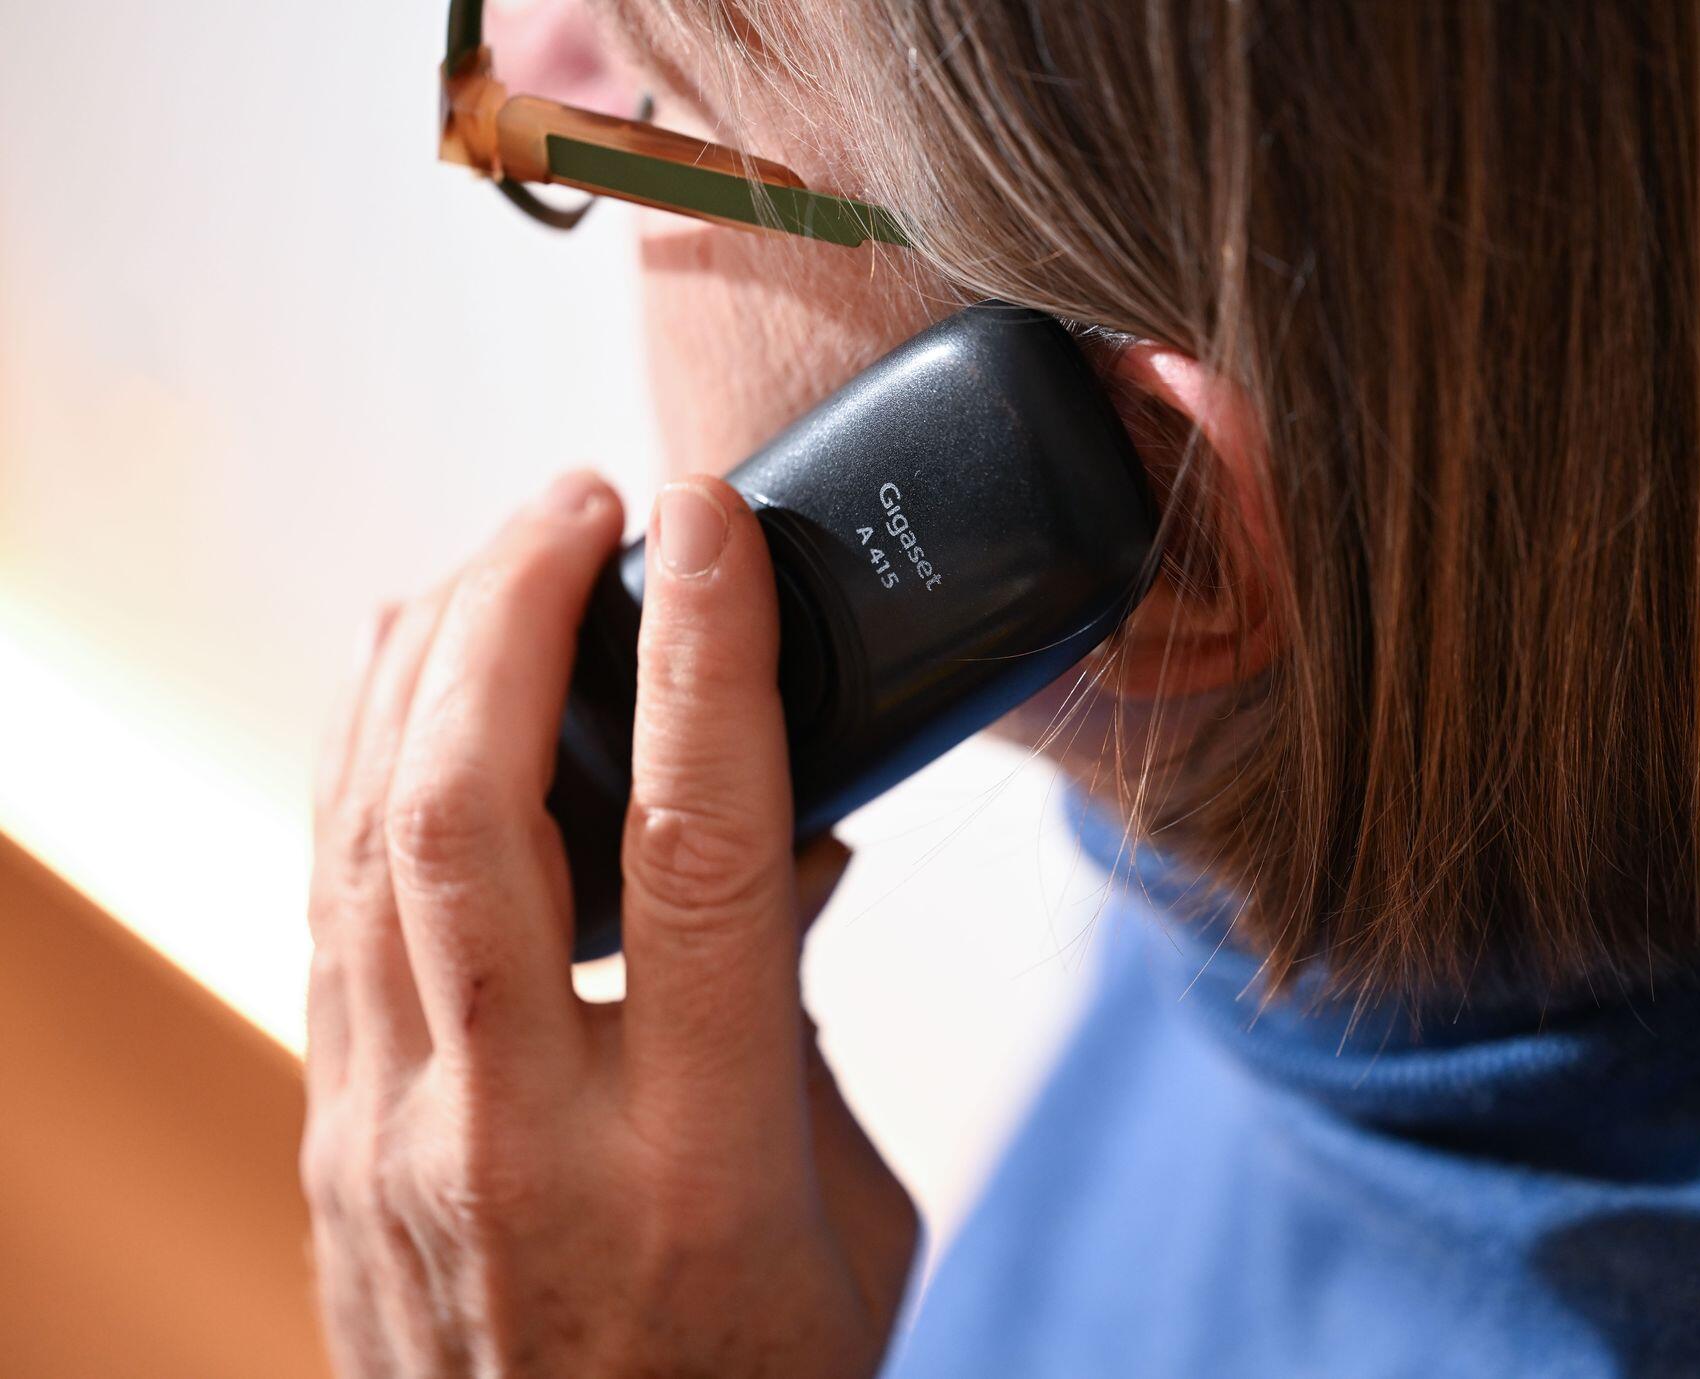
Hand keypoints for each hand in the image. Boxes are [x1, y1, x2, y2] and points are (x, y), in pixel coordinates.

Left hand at [301, 471, 916, 1376]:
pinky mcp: (337, 1138)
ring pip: (366, 840)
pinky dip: (365, 766)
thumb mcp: (848, 1205)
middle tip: (578, 505)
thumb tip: (789, 848)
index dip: (707, 656)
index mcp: (696, 1156)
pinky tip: (406, 689)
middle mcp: (518, 1135)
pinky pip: (330, 907)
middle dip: (511, 612)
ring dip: (425, 664)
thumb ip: (805, 1014)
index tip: (712, 524)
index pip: (695, 849)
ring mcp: (398, 1139)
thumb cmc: (755, 1378)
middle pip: (468, 811)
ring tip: (496, 557)